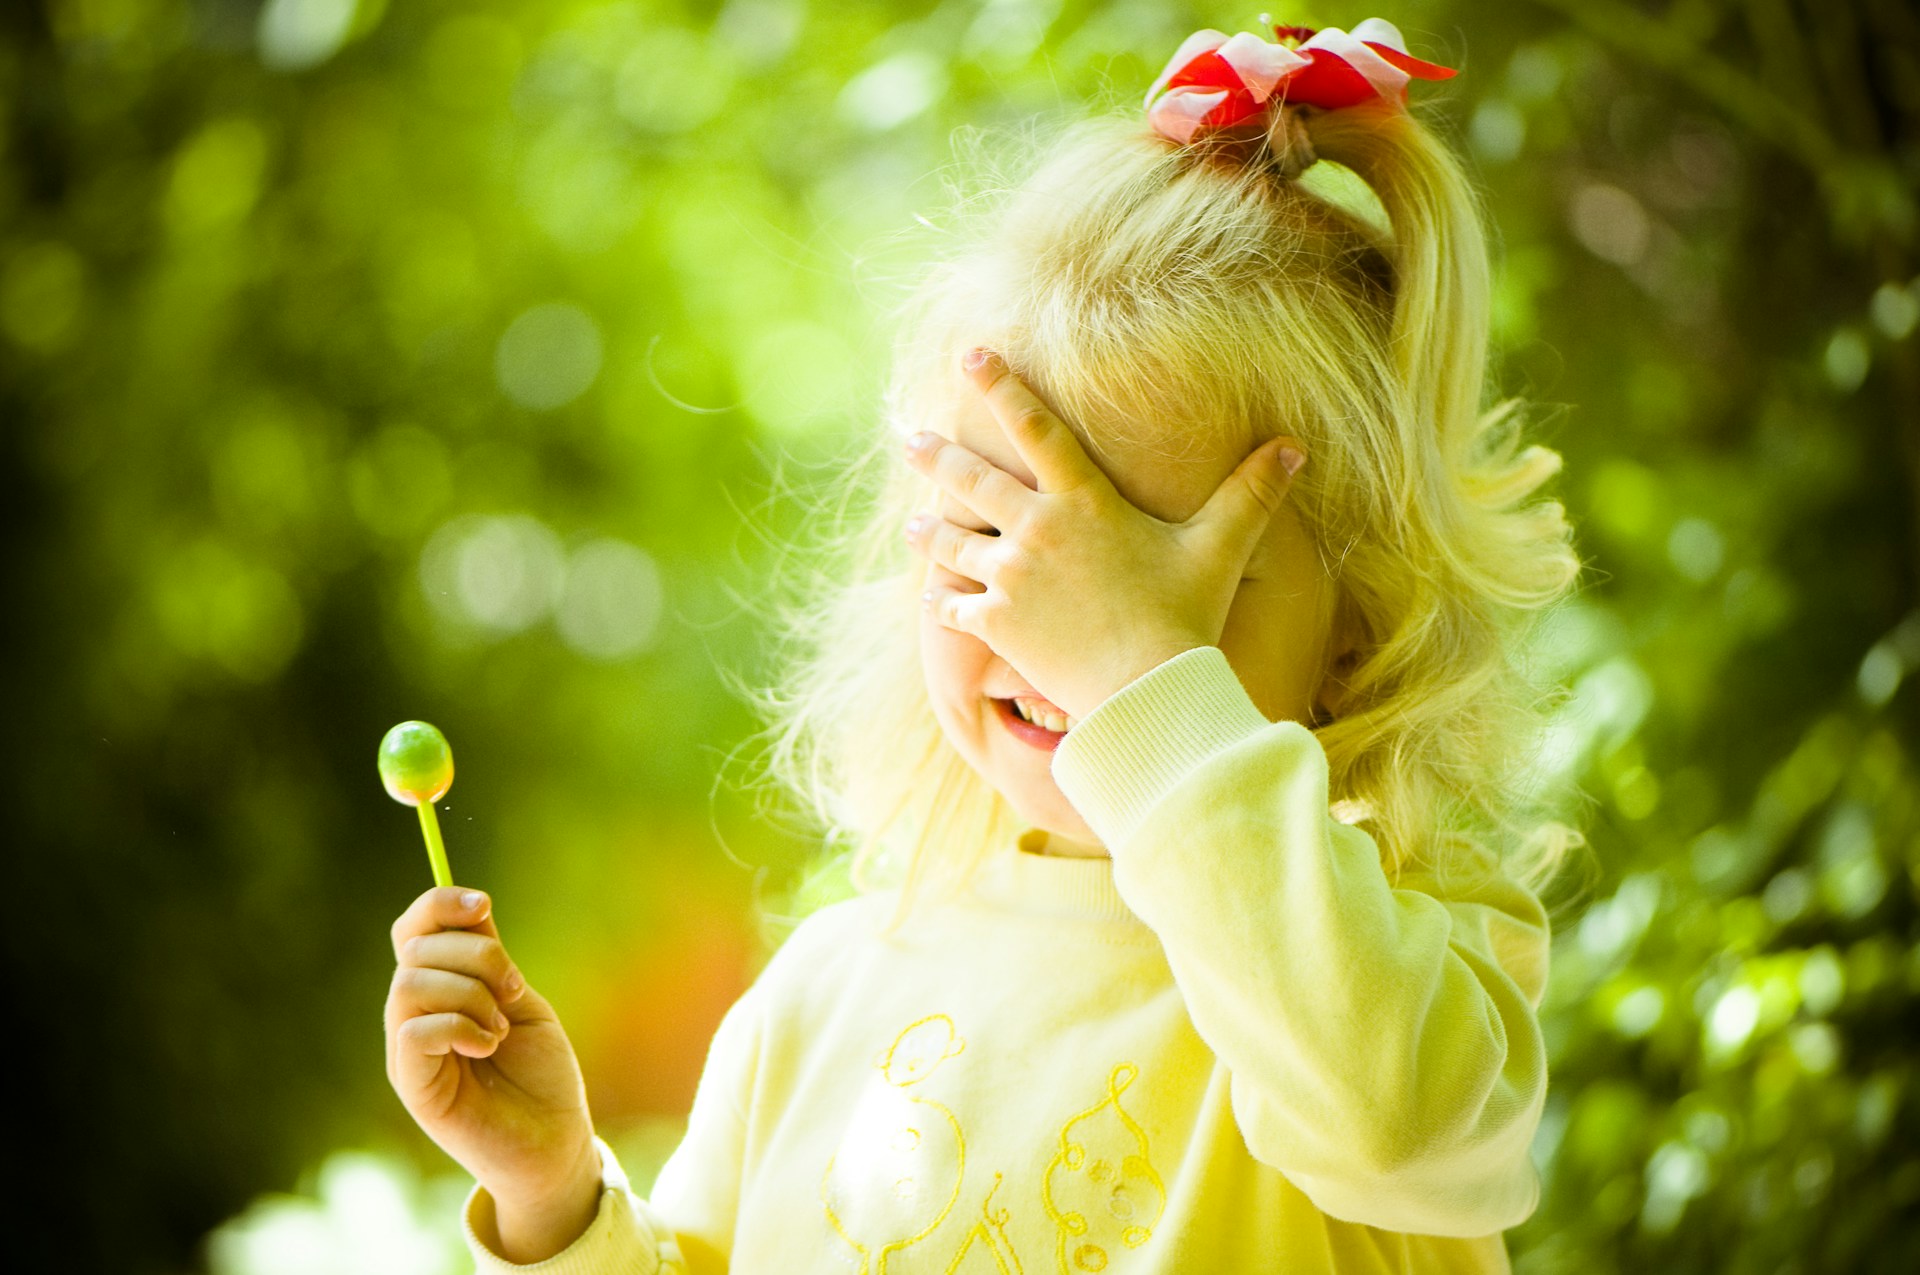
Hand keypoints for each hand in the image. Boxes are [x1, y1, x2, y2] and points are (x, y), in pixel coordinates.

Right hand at [385, 887, 600, 1262]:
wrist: (553, 1142)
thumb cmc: (541, 1075)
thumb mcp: (521, 1002)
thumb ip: (492, 959)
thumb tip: (471, 906)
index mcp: (440, 989)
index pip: (413, 930)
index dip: (439, 905)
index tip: (484, 904)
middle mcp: (414, 1015)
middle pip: (416, 949)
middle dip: (477, 954)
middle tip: (515, 990)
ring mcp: (408, 1051)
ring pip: (411, 984)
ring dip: (471, 993)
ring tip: (501, 1026)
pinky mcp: (412, 1084)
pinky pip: (413, 1031)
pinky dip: (460, 1026)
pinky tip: (489, 1046)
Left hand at [902, 349, 1306, 720]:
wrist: (1146, 690)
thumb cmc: (1184, 616)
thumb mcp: (1220, 549)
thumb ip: (1251, 494)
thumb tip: (1295, 445)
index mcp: (1083, 502)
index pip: (1034, 429)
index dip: (1000, 387)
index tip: (969, 356)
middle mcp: (1035, 531)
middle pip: (971, 480)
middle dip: (937, 456)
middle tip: (910, 438)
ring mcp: (1008, 579)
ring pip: (951, 544)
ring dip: (929, 531)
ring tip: (911, 524)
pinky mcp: (995, 625)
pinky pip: (954, 607)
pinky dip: (942, 602)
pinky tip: (930, 598)